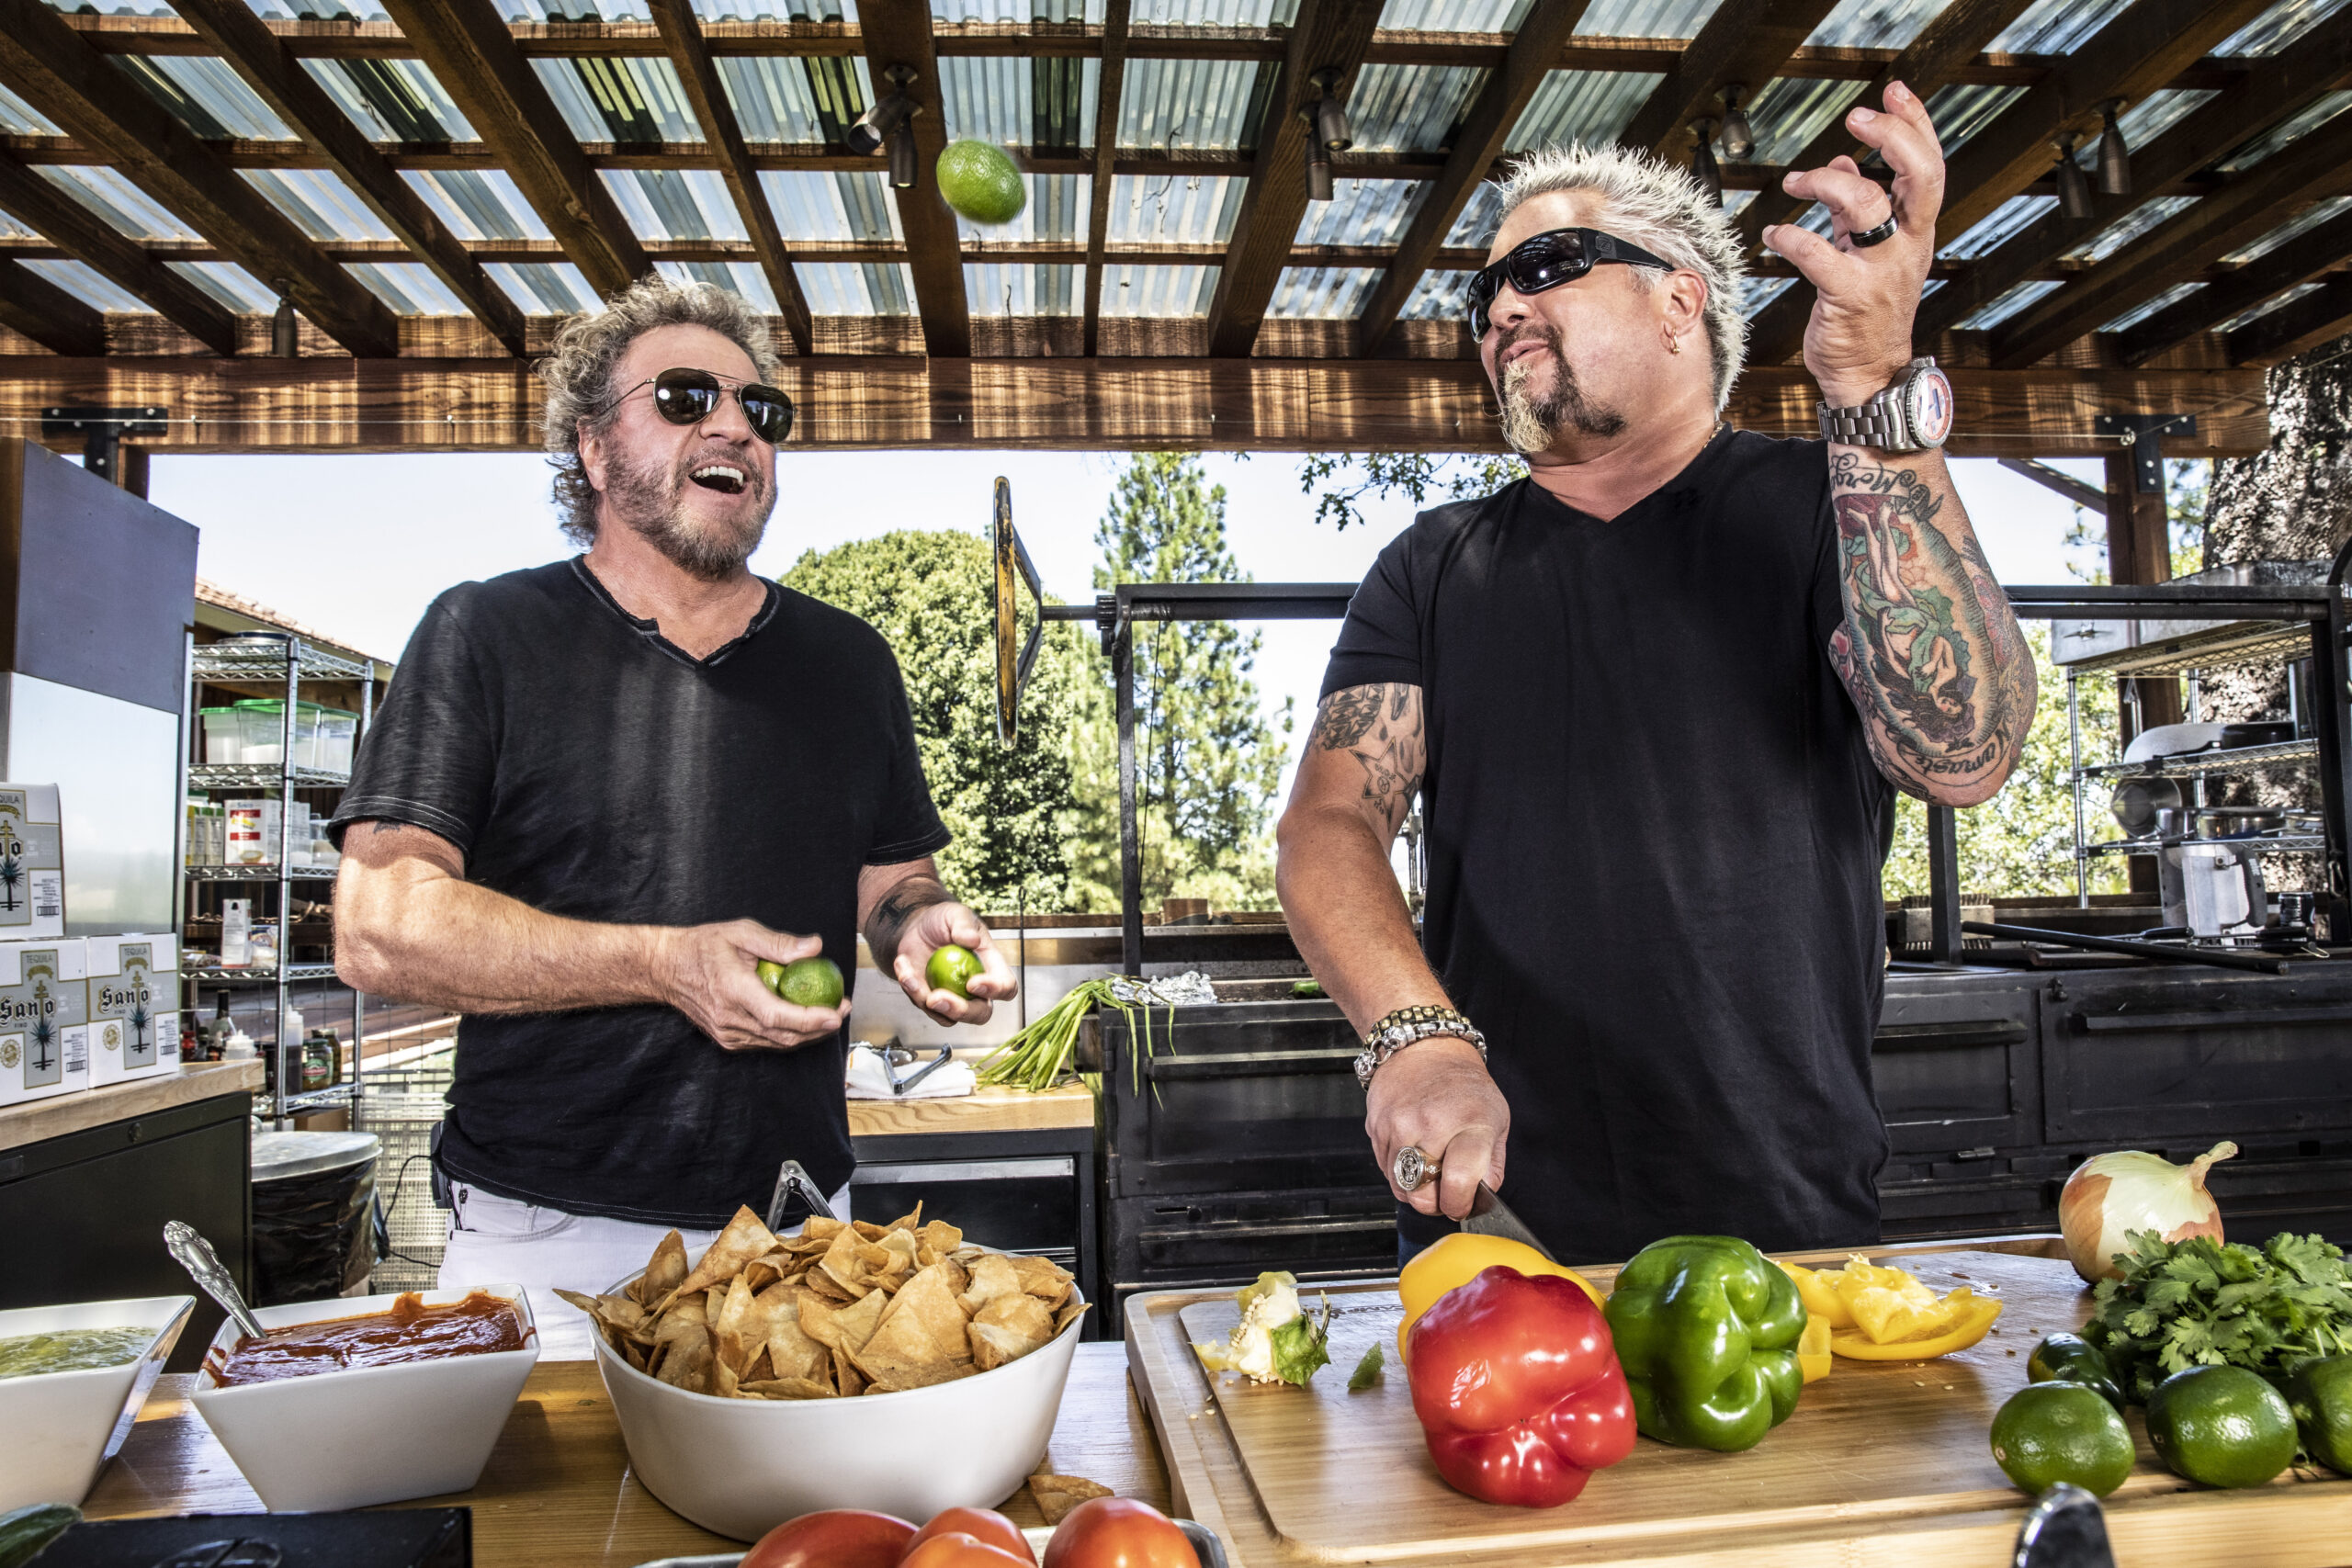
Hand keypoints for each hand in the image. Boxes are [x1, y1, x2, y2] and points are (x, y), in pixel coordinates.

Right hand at [656, 919, 849, 1050]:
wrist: (665, 969)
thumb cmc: (703, 946)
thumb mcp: (741, 933)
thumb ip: (779, 943)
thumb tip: (814, 947)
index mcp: (733, 990)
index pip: (777, 1015)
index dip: (810, 1019)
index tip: (836, 1013)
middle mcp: (730, 1018)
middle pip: (783, 1035)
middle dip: (819, 1028)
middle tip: (842, 1010)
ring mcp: (727, 1033)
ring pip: (776, 1042)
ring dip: (806, 1034)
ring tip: (829, 1015)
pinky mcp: (727, 1039)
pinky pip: (764, 1042)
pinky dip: (787, 1035)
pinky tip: (803, 1022)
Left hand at [889, 899, 1016, 1025]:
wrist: (917, 928)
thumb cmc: (944, 921)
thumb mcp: (955, 914)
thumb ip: (964, 925)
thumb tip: (971, 941)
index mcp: (992, 968)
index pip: (1006, 987)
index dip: (995, 990)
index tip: (973, 983)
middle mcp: (977, 990)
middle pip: (981, 1014)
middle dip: (961, 1011)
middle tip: (937, 998)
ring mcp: (954, 999)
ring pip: (949, 1018)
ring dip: (926, 1001)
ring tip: (909, 976)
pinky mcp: (930, 1001)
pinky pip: (922, 1005)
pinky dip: (909, 988)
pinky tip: (903, 964)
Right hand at [1366, 1036, 1509, 1221]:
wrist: (1424, 1049)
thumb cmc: (1464, 1085)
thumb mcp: (1497, 1119)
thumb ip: (1492, 1164)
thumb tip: (1482, 1198)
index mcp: (1471, 1123)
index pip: (1459, 1180)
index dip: (1459, 1205)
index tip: (1462, 1206)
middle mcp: (1432, 1124)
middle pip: (1422, 1194)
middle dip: (1434, 1204)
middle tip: (1444, 1193)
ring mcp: (1399, 1125)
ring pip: (1400, 1186)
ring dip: (1415, 1187)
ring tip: (1429, 1164)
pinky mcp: (1376, 1125)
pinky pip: (1384, 1168)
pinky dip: (1399, 1170)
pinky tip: (1412, 1149)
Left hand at [1760, 80, 1942, 407]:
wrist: (1868, 371)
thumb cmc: (1866, 308)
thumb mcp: (1869, 250)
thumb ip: (1859, 205)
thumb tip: (1843, 160)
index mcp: (1916, 230)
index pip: (1930, 165)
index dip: (1915, 124)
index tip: (1894, 91)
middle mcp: (1908, 245)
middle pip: (1919, 176)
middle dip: (1891, 136)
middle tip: (1856, 116)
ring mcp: (1882, 271)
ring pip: (1867, 205)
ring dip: (1825, 182)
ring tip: (1795, 181)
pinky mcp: (1850, 296)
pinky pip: (1819, 255)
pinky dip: (1791, 237)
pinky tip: (1773, 232)